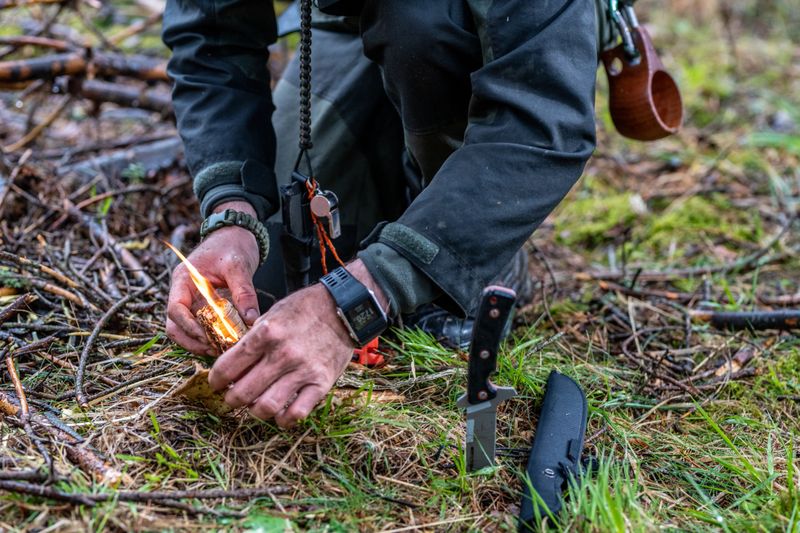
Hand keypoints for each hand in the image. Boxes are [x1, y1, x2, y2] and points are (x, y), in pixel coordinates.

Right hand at [166, 200, 260, 355]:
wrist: (237, 233)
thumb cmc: (233, 243)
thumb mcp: (239, 265)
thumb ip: (244, 292)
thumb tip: (251, 320)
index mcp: (183, 280)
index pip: (175, 310)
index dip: (189, 328)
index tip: (209, 338)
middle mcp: (183, 292)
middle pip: (175, 326)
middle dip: (193, 341)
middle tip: (218, 350)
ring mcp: (192, 300)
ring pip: (185, 330)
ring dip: (200, 343)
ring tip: (223, 349)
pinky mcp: (204, 306)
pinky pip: (201, 326)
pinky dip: (210, 337)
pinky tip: (228, 342)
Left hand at [207, 259, 387, 427]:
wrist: (343, 309)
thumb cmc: (305, 309)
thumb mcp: (272, 314)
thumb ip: (253, 339)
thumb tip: (234, 364)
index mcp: (265, 334)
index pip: (227, 367)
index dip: (215, 380)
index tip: (216, 384)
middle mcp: (282, 355)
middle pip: (243, 392)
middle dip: (231, 399)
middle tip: (232, 397)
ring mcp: (303, 371)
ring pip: (266, 407)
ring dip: (254, 411)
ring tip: (254, 406)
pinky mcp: (321, 383)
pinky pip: (296, 413)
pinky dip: (283, 420)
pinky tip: (279, 414)